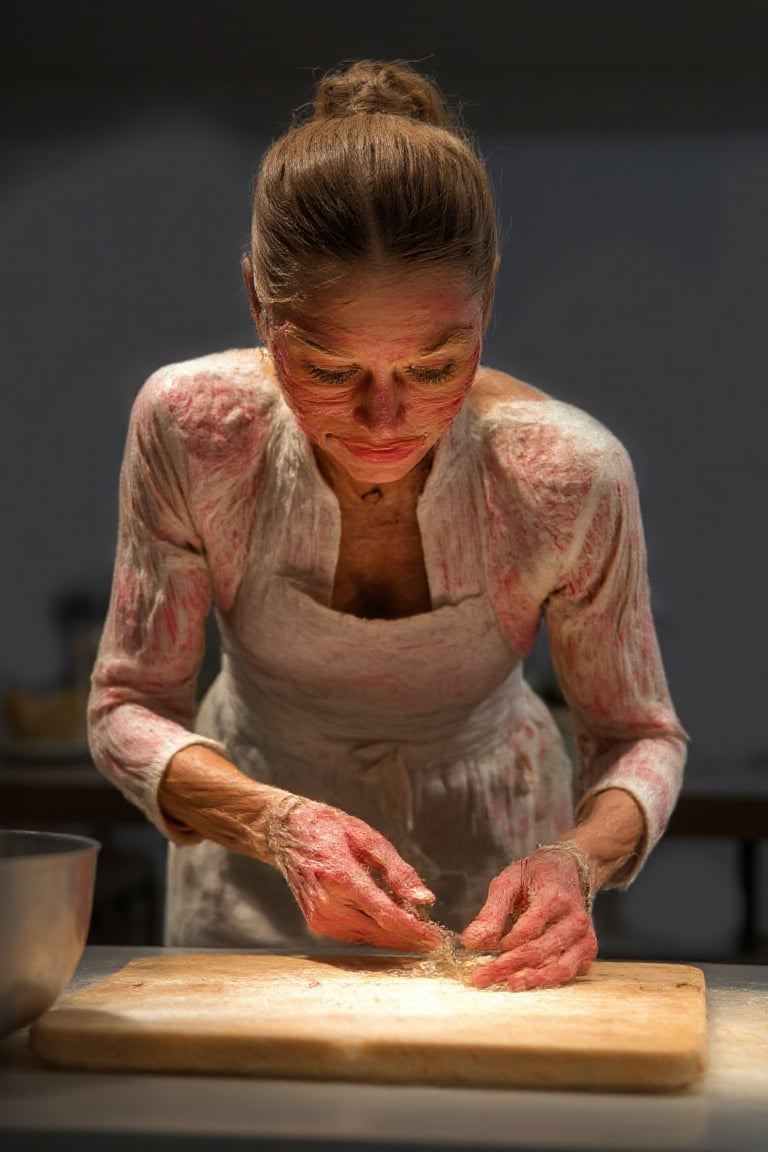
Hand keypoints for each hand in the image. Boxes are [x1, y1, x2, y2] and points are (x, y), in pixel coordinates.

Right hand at [268, 795, 442, 952]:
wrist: (286, 834)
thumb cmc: (328, 829)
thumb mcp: (369, 839)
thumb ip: (399, 872)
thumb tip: (425, 900)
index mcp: (341, 879)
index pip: (386, 916)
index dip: (414, 930)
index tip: (436, 939)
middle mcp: (328, 906)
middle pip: (380, 933)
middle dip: (408, 935)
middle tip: (431, 931)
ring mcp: (321, 920)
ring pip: (369, 938)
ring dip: (392, 933)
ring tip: (408, 916)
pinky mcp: (319, 925)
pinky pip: (356, 935)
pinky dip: (375, 929)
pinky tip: (384, 914)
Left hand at [460, 844, 596, 990]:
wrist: (568, 870)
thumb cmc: (534, 877)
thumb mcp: (508, 882)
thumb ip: (490, 912)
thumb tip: (470, 942)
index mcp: (555, 898)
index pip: (527, 929)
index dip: (503, 943)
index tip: (477, 950)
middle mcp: (575, 920)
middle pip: (541, 951)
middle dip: (509, 966)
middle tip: (481, 978)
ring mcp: (584, 937)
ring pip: (561, 968)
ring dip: (533, 980)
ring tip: (509, 985)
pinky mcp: (587, 951)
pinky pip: (570, 972)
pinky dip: (549, 981)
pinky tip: (527, 982)